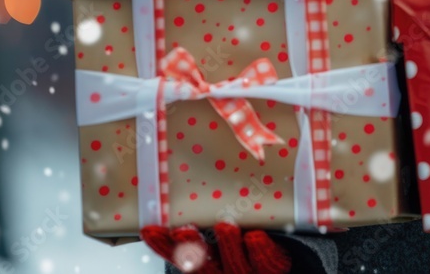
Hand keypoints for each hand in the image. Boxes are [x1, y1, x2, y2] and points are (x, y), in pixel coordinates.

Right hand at [141, 221, 290, 273]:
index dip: (163, 244)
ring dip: (228, 246)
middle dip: (192, 248)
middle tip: (183, 232)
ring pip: (234, 263)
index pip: (179, 255)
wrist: (280, 260)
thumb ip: (209, 207)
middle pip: (203, 264)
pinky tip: (255, 237)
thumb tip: (187, 165)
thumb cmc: (250, 238)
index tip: (149, 229)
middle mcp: (223, 268)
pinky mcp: (273, 267)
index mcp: (208, 259)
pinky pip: (267, 261)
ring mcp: (246, 270)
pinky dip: (260, 250)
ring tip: (224, 227)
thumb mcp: (227, 220)